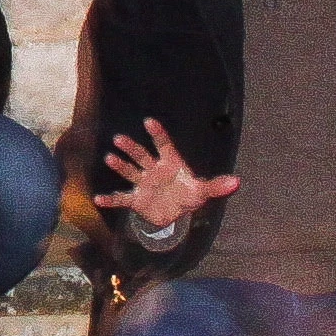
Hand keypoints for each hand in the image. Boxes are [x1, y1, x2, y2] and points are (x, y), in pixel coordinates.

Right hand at [95, 116, 235, 233]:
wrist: (173, 214)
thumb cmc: (188, 195)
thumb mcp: (202, 192)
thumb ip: (217, 186)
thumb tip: (237, 182)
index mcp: (170, 164)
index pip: (164, 146)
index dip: (158, 135)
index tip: (150, 122)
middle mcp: (154, 171)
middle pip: (142, 156)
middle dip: (131, 148)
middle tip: (119, 139)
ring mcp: (144, 184)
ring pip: (130, 172)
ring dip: (120, 166)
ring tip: (109, 158)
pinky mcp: (137, 200)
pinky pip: (122, 199)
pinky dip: (111, 200)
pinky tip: (98, 199)